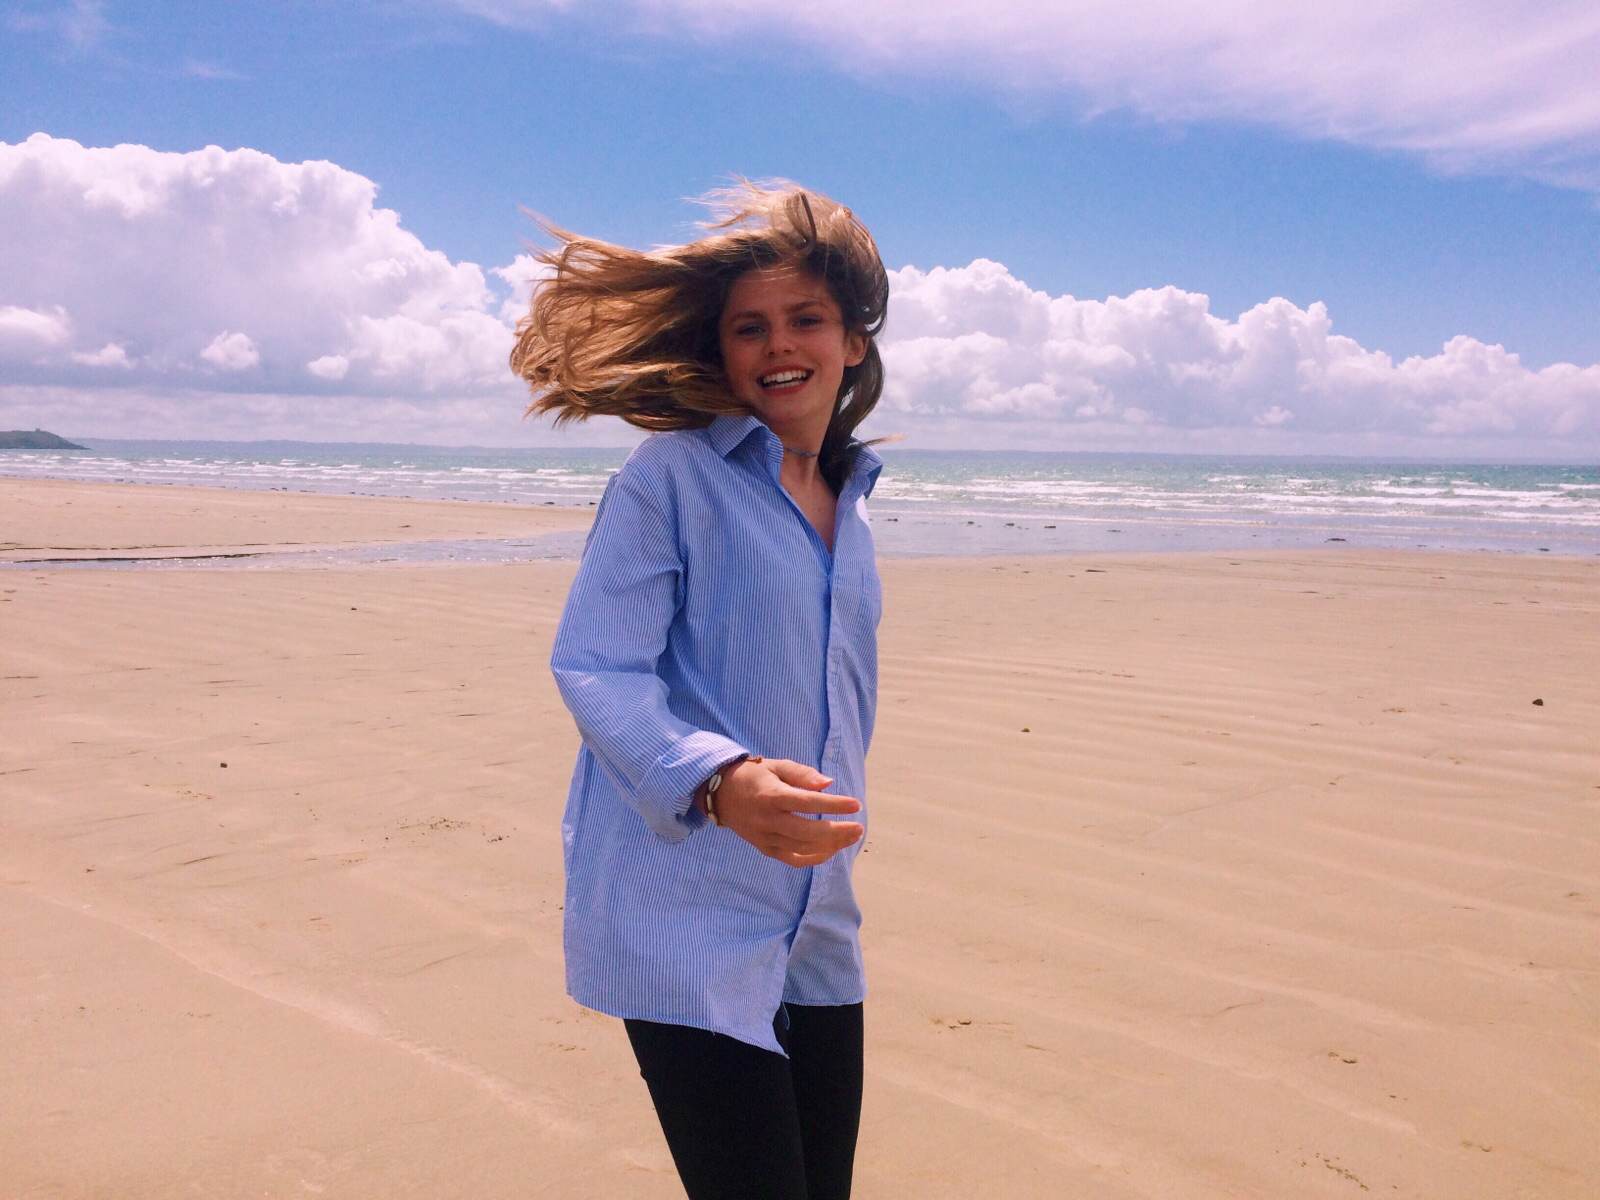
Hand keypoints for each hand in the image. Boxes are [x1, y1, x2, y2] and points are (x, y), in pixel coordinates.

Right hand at [708, 758, 862, 868]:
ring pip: (803, 849)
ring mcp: (766, 837)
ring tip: (851, 837)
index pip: (808, 802)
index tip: (856, 804)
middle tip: (859, 827)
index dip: (834, 805)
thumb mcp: (777, 766)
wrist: (721, 794)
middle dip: (838, 832)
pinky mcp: (765, 848)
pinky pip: (794, 860)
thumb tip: (828, 784)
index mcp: (772, 796)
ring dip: (831, 846)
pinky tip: (831, 850)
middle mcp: (768, 820)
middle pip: (808, 832)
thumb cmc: (755, 776)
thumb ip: (803, 774)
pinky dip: (815, 858)